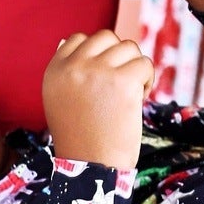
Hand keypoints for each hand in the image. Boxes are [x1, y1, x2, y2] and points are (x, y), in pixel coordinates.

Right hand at [43, 31, 157, 170]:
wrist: (92, 166)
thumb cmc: (81, 138)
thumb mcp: (60, 100)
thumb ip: (66, 71)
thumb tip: (72, 40)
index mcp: (55, 70)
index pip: (77, 39)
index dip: (97, 54)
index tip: (103, 79)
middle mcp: (73, 66)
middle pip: (106, 37)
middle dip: (119, 57)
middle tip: (121, 85)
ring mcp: (97, 71)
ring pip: (129, 47)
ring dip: (136, 68)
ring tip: (131, 94)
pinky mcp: (122, 81)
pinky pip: (144, 64)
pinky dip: (148, 80)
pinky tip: (140, 99)